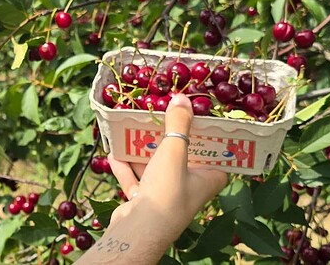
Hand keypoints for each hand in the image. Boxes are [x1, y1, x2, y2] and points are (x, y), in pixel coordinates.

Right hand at [107, 94, 226, 230]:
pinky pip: (135, 180)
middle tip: (160, 116)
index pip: (215, 153)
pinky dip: (126, 168)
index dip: (209, 135)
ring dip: (142, 150)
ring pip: (155, 167)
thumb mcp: (175, 151)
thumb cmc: (166, 193)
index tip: (199, 115)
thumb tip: (182, 99)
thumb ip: (179, 124)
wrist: (138, 230)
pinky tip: (114, 153)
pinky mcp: (144, 202)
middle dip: (168, 137)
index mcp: (208, 179)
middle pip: (181, 156)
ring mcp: (165, 196)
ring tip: (133, 130)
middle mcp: (190, 188)